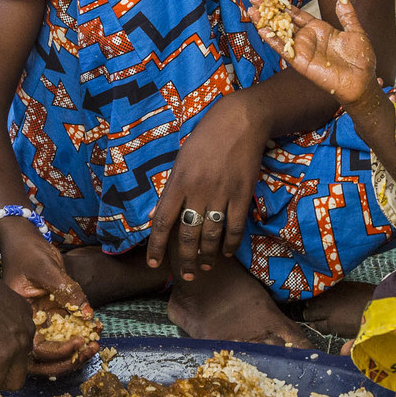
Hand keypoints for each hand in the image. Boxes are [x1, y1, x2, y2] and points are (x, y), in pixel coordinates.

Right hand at [0, 218, 99, 375]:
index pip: (37, 347)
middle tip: (90, 350)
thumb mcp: (45, 269)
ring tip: (97, 340)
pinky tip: (97, 325)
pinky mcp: (55, 310)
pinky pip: (70, 327)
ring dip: (79, 347)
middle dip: (69, 359)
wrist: (25, 239)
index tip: (78, 342)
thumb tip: (86, 312)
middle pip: (46, 355)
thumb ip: (65, 290)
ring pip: (60, 343)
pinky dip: (83, 329)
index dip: (57, 352)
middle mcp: (31, 322)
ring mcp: (44, 317)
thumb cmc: (27, 251)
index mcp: (21, 317)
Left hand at [146, 93, 265, 279]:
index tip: (154, 264)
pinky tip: (225, 253)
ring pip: (210, 235)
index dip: (156, 246)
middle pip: (187, 234)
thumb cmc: (206, 137)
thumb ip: (176, 186)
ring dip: (206, 256)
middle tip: (184, 275)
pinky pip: (234, 228)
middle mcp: (197, 191)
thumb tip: (167, 212)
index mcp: (178, 182)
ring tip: (203, 268)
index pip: (162, 221)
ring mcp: (221, 194)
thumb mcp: (182, 159)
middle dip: (184, 259)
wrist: (239, 121)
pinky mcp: (241, 195)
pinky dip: (229, 244)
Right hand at [249, 0, 381, 114]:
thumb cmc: (361, 60)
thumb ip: (347, 16)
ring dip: (265, 22)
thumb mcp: (356, 32)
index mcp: (319, 29)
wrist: (363, 81)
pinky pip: (284, 50)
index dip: (283, 5)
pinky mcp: (301, 62)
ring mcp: (303, 50)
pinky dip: (273, 41)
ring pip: (279, 34)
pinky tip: (262, 30)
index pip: (297, 14)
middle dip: (268, 10)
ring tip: (251, 10)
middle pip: (283, 21)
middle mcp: (308, 38)